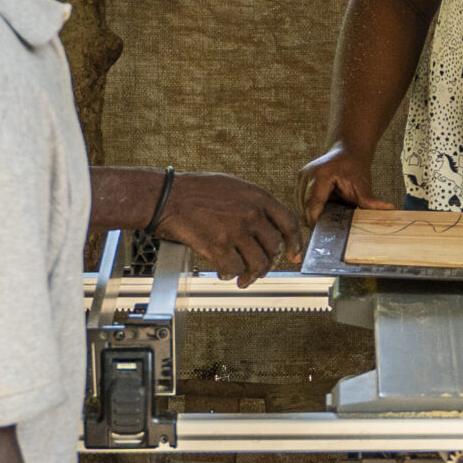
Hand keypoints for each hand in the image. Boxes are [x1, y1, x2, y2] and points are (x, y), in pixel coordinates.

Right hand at [160, 173, 301, 285]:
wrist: (166, 196)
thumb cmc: (194, 190)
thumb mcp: (232, 186)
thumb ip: (253, 203)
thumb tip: (267, 223)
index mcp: (258, 197)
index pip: (289, 223)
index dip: (295, 243)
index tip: (295, 256)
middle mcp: (251, 214)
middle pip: (274, 247)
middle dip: (269, 262)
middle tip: (260, 268)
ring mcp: (235, 230)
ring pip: (258, 263)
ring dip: (252, 274)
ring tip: (244, 276)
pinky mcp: (218, 245)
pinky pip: (234, 269)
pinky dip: (230, 274)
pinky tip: (224, 271)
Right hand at [299, 141, 392, 223]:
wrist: (348, 150)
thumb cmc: (355, 166)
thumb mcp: (363, 184)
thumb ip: (370, 200)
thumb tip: (389, 209)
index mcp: (321, 175)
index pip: (314, 203)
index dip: (315, 219)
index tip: (321, 234)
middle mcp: (307, 175)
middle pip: (304, 206)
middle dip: (313, 218)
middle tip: (326, 231)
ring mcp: (301, 177)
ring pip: (300, 205)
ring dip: (310, 213)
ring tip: (324, 220)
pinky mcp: (300, 181)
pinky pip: (301, 201)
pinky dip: (309, 208)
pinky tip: (321, 211)